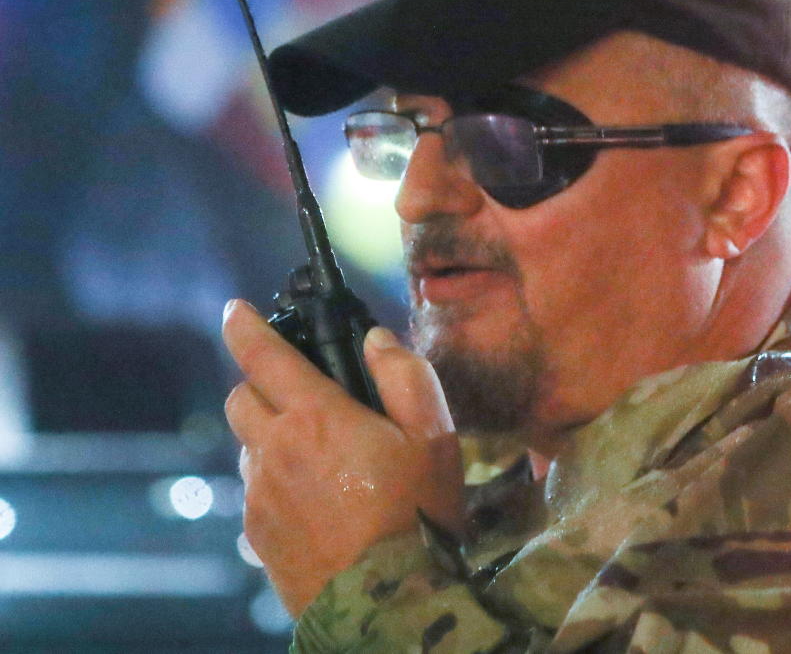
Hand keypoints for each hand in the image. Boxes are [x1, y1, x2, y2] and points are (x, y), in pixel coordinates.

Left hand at [222, 299, 463, 616]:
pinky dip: (276, 482)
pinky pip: (255, 492)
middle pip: (241, 398)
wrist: (388, 601)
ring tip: (321, 458)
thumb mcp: (433, 437)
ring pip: (248, 446)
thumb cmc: (417, 512)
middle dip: (262, 385)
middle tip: (303, 395)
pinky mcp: (257, 535)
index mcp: (315, 416)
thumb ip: (405, 376)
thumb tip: (376, 340)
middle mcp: (275, 450)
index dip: (244, 326)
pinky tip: (316, 500)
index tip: (235, 311)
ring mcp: (260, 496)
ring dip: (271, 438)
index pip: (263, 356)